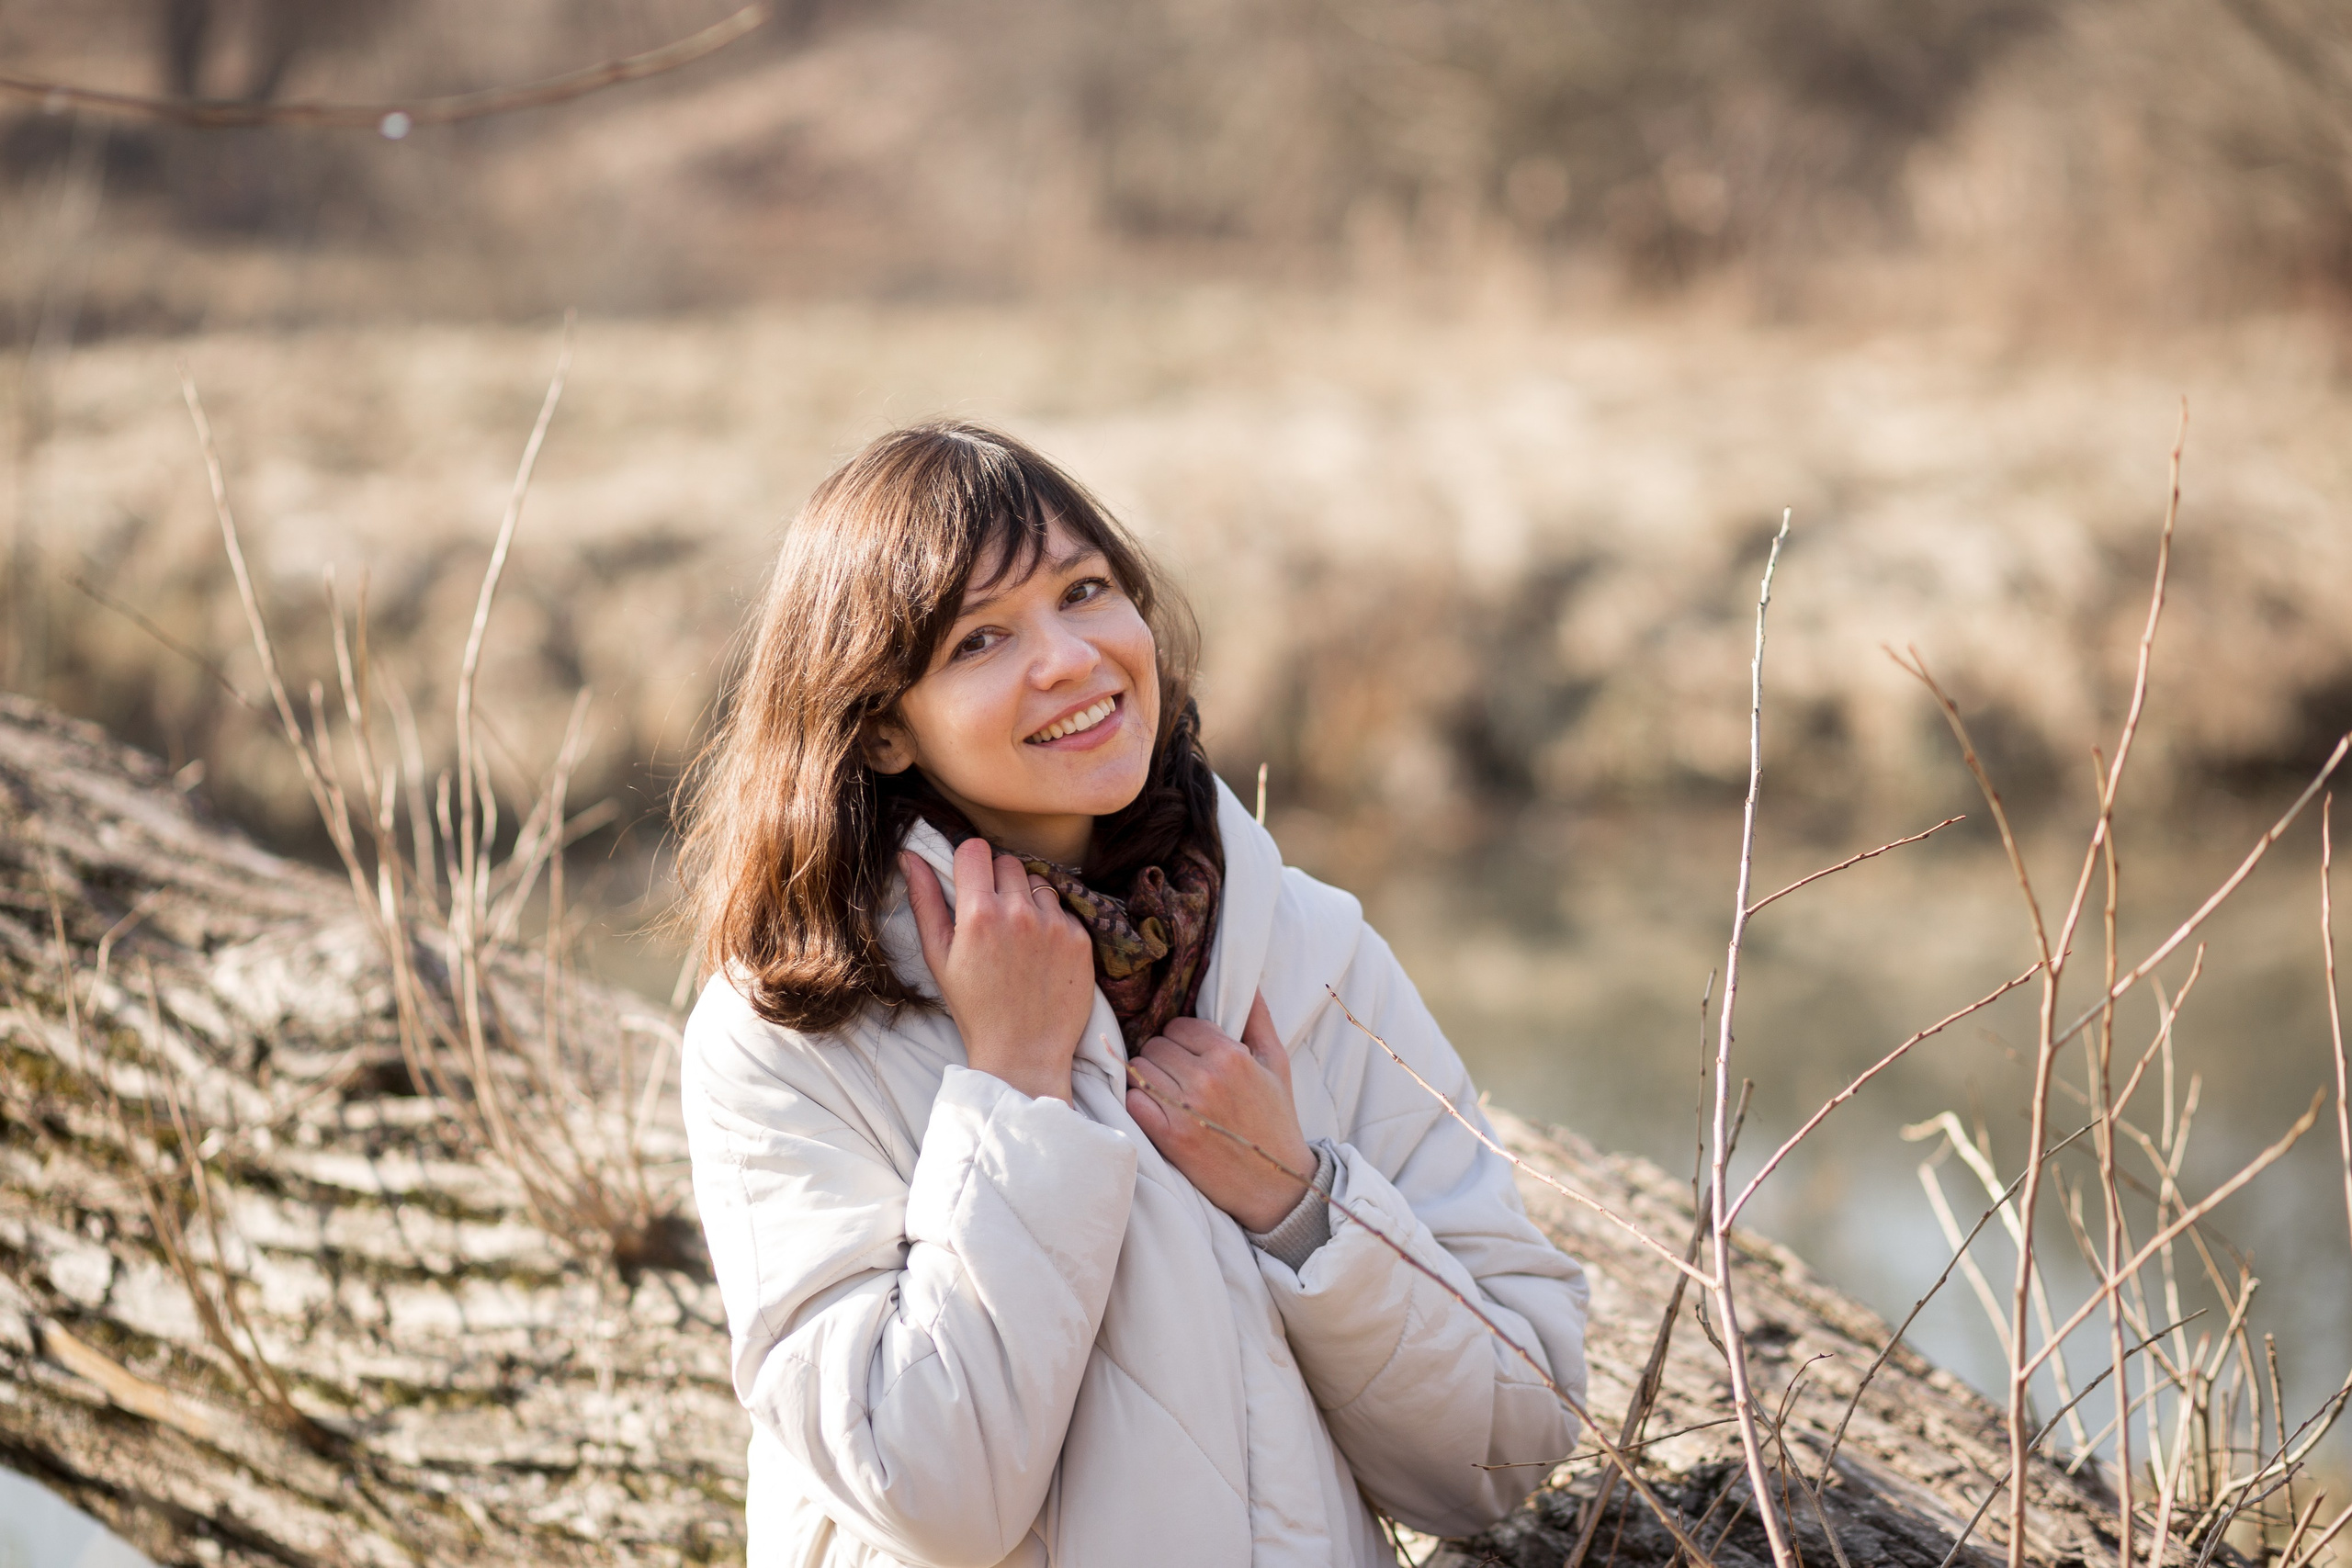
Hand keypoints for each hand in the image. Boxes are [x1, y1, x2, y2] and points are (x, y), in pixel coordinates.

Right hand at [903, 841, 1095, 1103]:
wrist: (1024, 1053)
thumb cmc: (974, 1008)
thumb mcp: (938, 957)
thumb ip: (925, 901)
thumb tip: (911, 856)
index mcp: (978, 914)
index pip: (976, 849)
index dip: (970, 863)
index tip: (970, 882)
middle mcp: (1019, 912)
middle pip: (1008, 862)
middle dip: (997, 881)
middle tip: (992, 917)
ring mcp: (1054, 924)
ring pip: (1038, 883)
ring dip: (1027, 899)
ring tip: (1018, 937)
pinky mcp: (1080, 939)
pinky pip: (1063, 909)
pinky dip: (1052, 922)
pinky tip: (1041, 953)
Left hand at [1125, 992, 1314, 1232]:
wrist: (1277, 1184)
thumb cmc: (1276, 1120)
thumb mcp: (1277, 1063)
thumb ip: (1258, 1018)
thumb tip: (1246, 981)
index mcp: (1230, 1055)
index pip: (1178, 1025)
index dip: (1181, 1039)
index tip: (1190, 1055)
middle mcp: (1206, 1077)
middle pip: (1155, 1045)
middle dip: (1163, 1057)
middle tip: (1178, 1076)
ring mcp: (1185, 1107)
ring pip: (1140, 1068)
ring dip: (1148, 1078)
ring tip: (1168, 1092)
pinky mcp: (1169, 1136)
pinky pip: (1133, 1100)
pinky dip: (1138, 1101)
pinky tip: (1155, 1109)